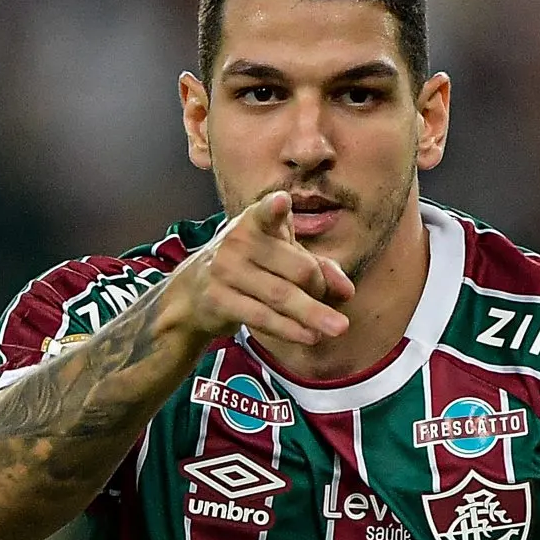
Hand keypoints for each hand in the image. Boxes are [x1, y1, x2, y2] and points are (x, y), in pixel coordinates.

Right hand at [158, 190, 356, 347]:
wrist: (193, 293)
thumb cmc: (250, 267)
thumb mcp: (282, 257)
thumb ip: (320, 268)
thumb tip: (347, 291)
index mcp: (256, 221)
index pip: (266, 213)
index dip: (274, 208)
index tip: (281, 203)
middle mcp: (238, 241)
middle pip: (298, 268)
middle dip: (319, 287)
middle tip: (325, 299)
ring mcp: (225, 270)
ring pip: (281, 296)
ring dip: (313, 314)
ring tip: (338, 327)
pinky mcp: (218, 299)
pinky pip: (262, 317)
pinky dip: (290, 329)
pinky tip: (310, 336)